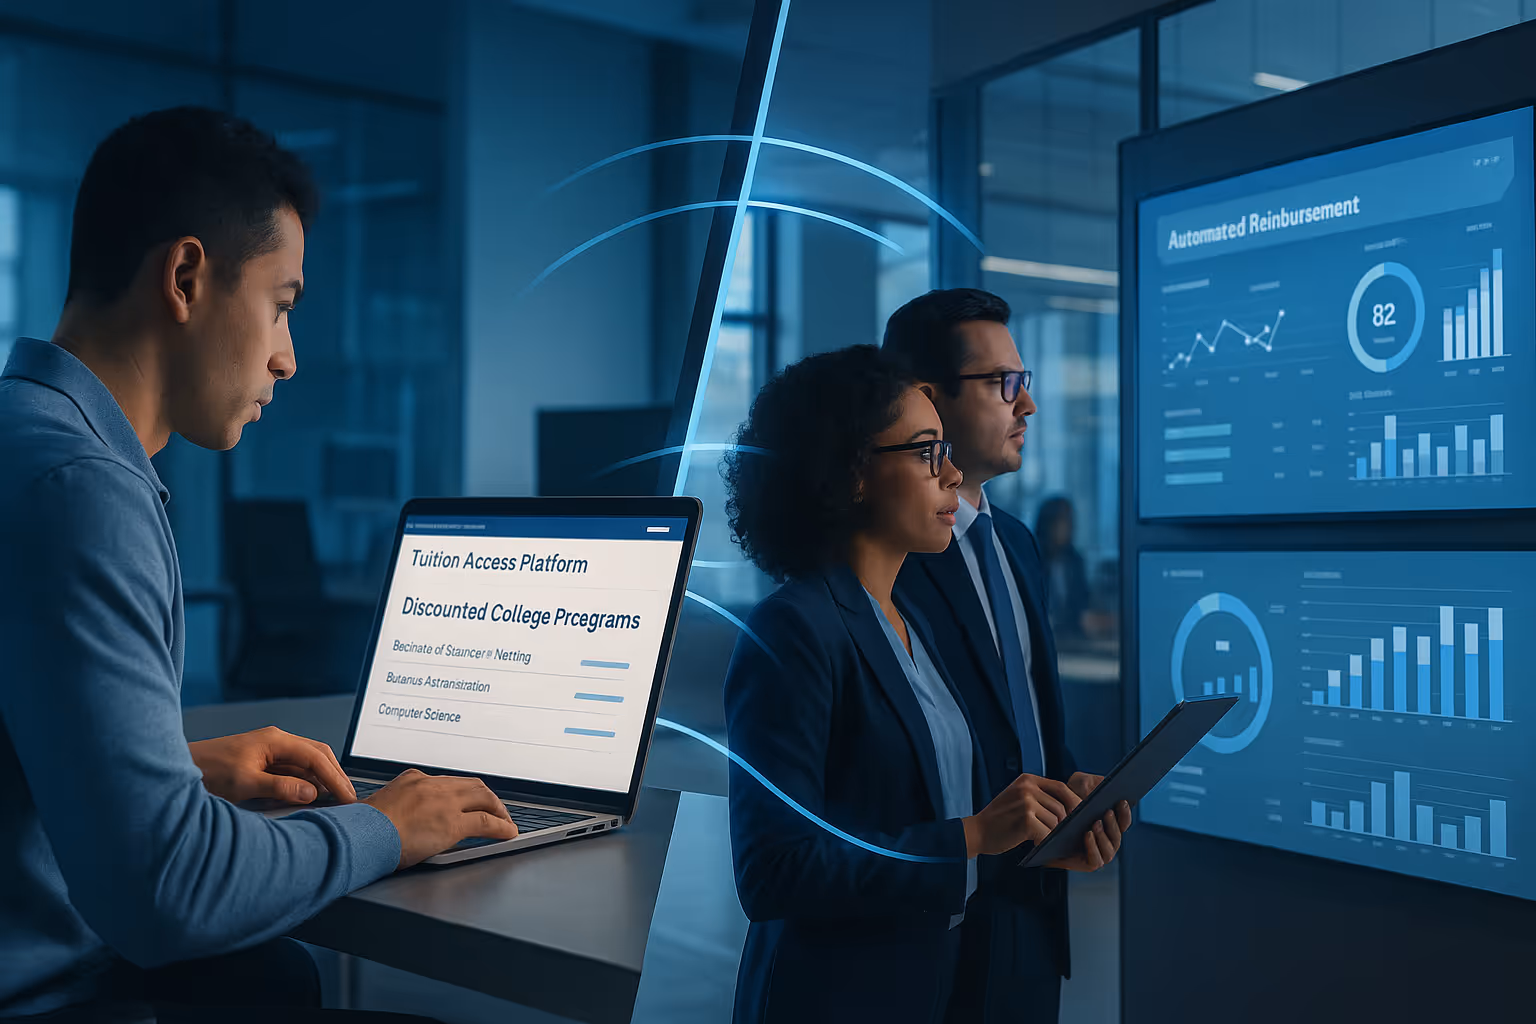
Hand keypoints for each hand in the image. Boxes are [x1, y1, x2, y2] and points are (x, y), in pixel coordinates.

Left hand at [189, 726, 354, 805]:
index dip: (336, 778)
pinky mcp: (264, 762)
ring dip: (323, 780)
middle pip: (318, 755)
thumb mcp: (245, 782)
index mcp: (276, 740)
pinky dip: (307, 782)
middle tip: (349, 799)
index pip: (317, 757)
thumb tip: (312, 793)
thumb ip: (281, 787)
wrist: (178, 768)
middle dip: (335, 776)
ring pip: (308, 763)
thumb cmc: (207, 771)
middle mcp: (277, 741)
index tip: (349, 797)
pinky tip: (311, 796)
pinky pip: (294, 770)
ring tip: (335, 800)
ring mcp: (271, 750)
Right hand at [364, 769, 519, 868]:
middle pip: (471, 785)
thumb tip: (403, 821)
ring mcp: (443, 803)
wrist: (358, 836)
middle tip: (495, 808)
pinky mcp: (452, 823)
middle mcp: (431, 785)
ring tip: (505, 821)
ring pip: (484, 798)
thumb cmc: (360, 829)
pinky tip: (508, 833)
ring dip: (498, 809)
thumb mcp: (380, 807)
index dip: (463, 792)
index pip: (447, 781)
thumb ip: (397, 807)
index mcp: (412, 779)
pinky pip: (487, 822)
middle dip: (487, 796)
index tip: (469, 799)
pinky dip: (502, 827)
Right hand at [963, 774, 1080, 856]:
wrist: (977, 832)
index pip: (1061, 787)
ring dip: (1051, 834)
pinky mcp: (1026, 819)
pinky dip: (1044, 842)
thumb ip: (1039, 798)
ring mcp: (1026, 802)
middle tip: (1059, 835)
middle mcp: (1028, 788)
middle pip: (1061, 807)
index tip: (1081, 814)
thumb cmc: (1000, 820)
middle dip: (1063, 823)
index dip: (1074, 801)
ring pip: (1056, 821)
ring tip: (1039, 838)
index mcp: (1028, 780)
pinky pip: (1047, 833)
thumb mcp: (1018, 798)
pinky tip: (1033, 843)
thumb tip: (1071, 809)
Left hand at [1051, 772, 1131, 872]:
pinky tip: (1087, 835)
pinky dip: (1094, 848)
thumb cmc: (1065, 799)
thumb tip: (1109, 782)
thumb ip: (1096, 781)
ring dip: (1104, 837)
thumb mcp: (1081, 784)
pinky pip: (1095, 861)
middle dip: (1114, 825)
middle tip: (1107, 812)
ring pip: (1109, 851)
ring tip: (1095, 824)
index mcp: (1109, 823)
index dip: (1125, 813)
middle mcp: (1106, 840)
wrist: (1044, 816)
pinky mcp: (1085, 863)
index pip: (1124, 821)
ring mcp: (1097, 852)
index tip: (1121, 801)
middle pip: (1118, 836)